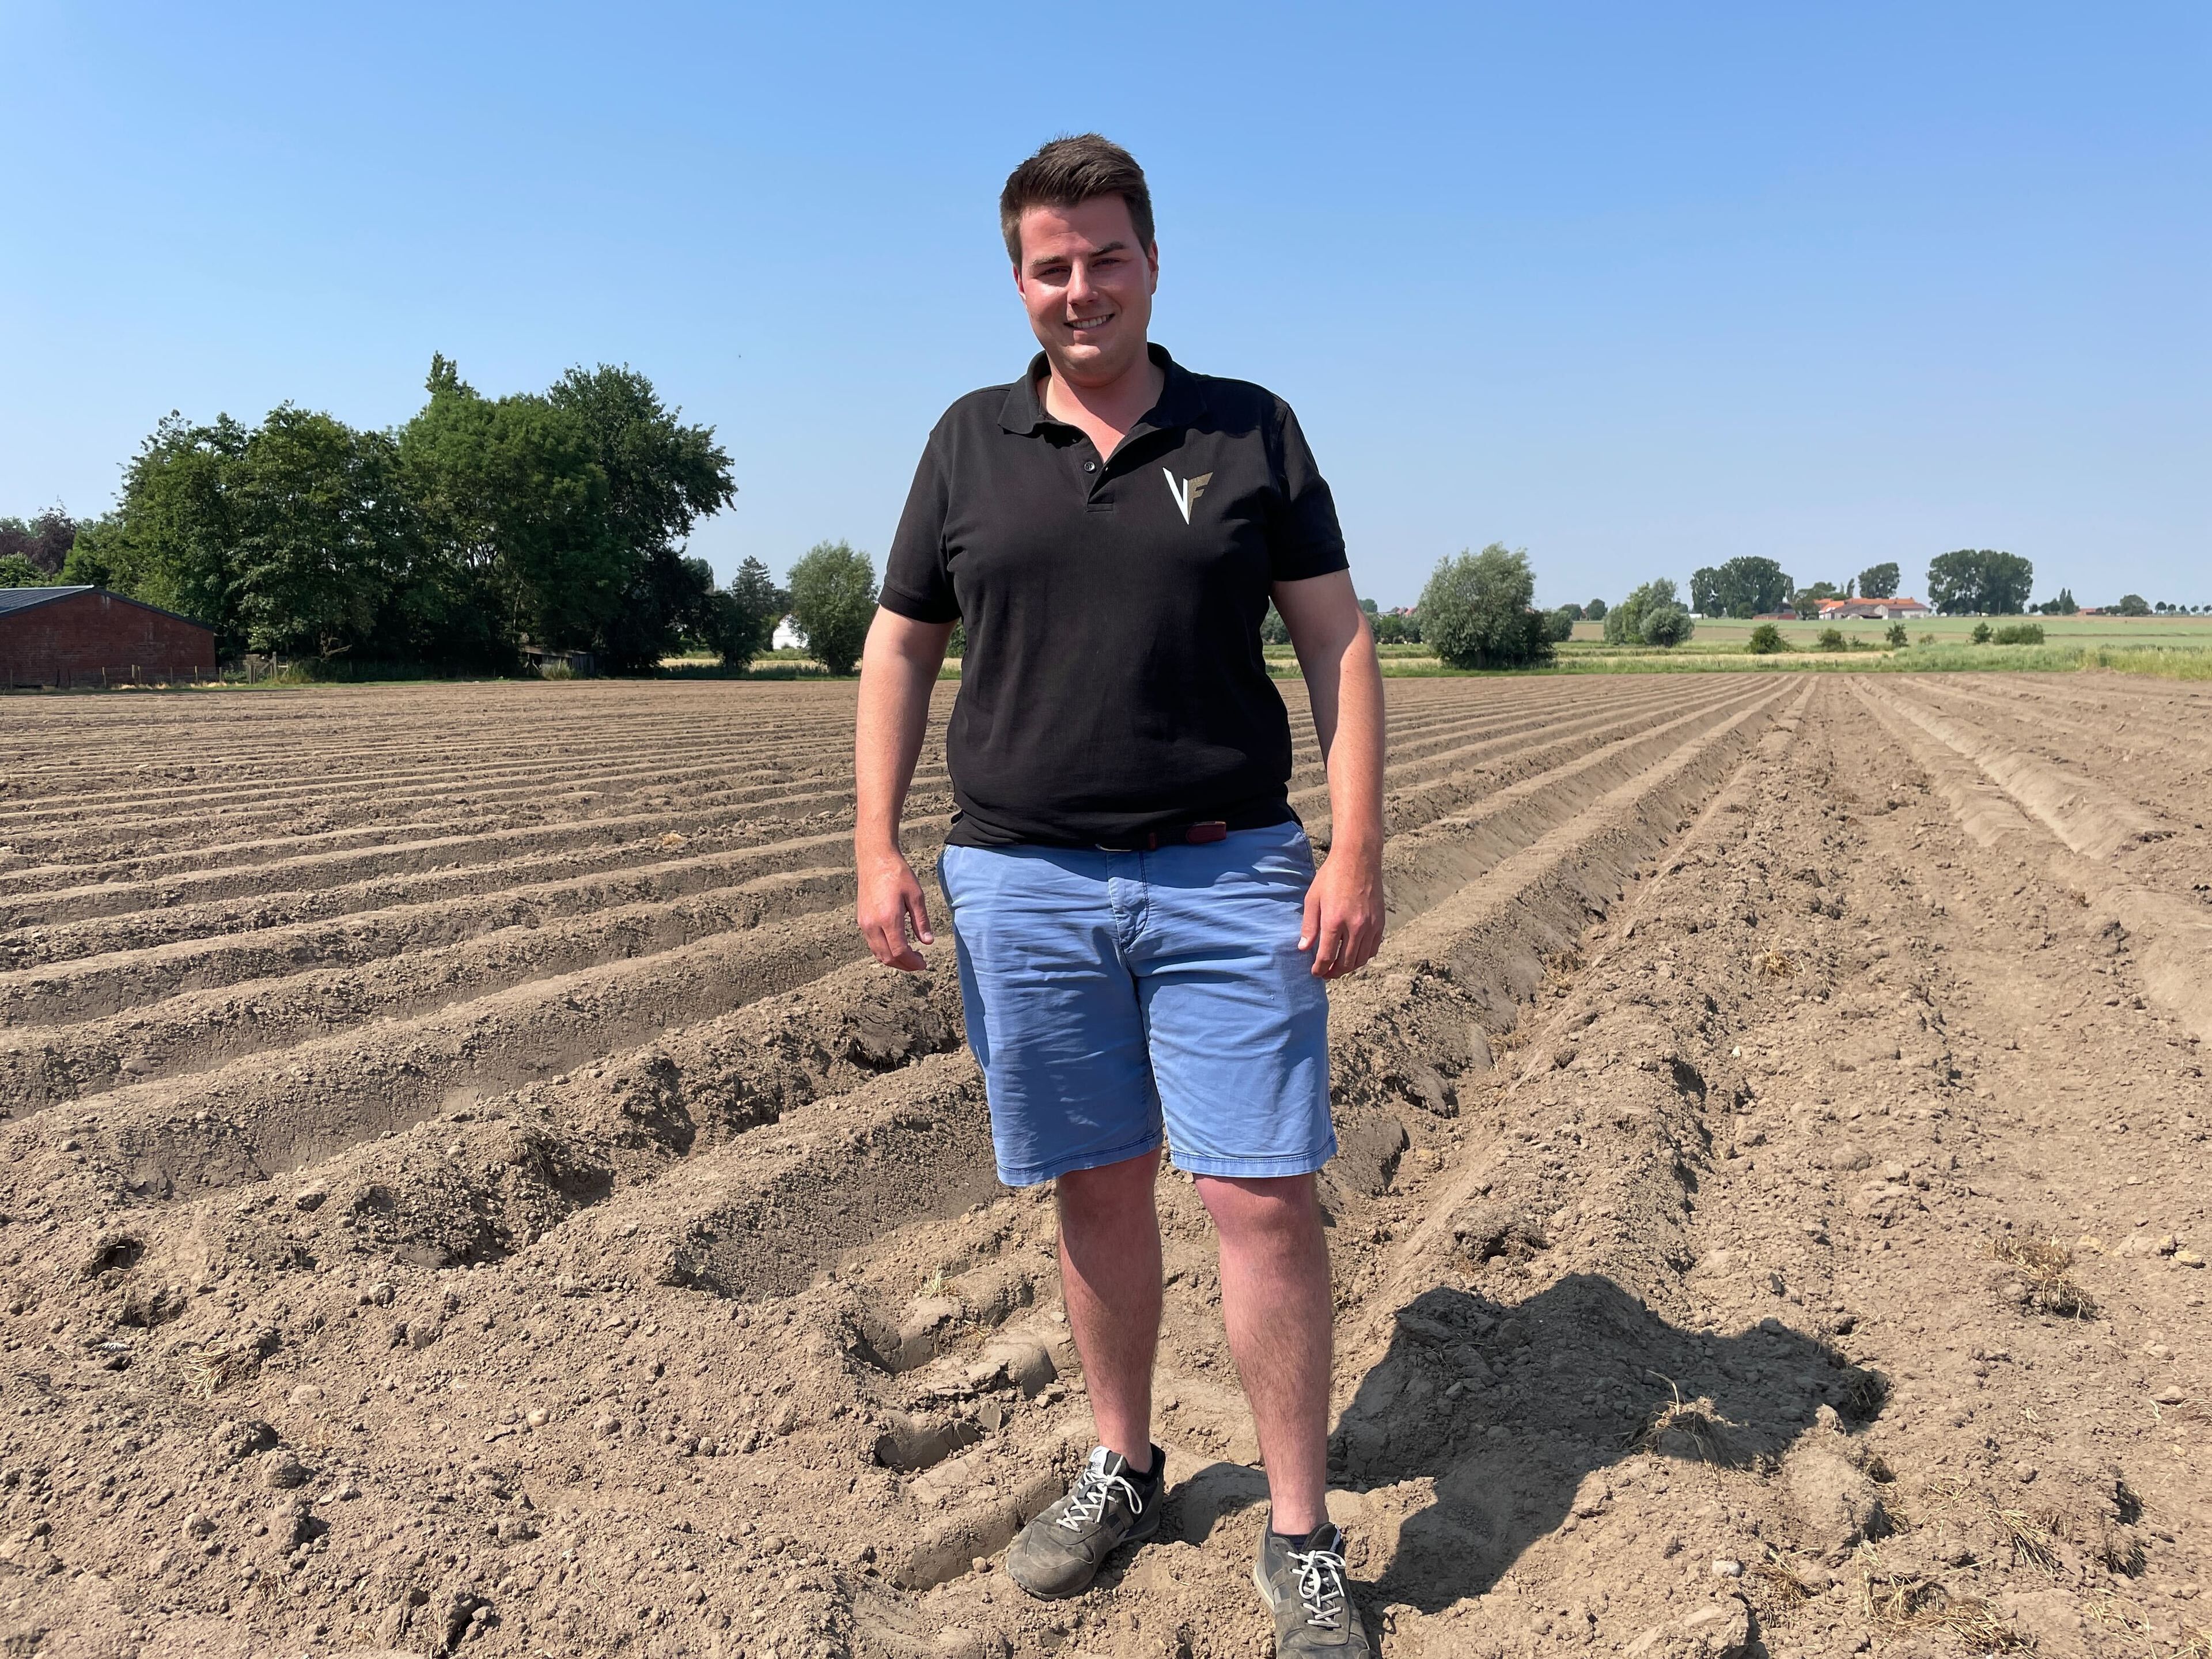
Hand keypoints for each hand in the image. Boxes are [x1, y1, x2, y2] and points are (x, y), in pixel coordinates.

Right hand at [857, 849, 933, 970]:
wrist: (875, 859)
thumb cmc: (898, 874)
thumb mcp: (916, 896)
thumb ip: (921, 921)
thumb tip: (928, 942)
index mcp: (888, 918)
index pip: (899, 950)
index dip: (912, 962)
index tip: (924, 963)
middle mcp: (873, 924)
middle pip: (887, 956)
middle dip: (904, 965)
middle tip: (919, 963)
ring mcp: (864, 923)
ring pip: (878, 953)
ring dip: (894, 960)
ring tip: (910, 957)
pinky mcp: (861, 920)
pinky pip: (872, 944)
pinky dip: (885, 951)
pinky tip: (897, 946)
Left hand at [1299, 844, 1383, 978]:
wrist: (1358, 859)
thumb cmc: (1331, 877)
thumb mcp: (1312, 899)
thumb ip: (1308, 926)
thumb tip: (1303, 948)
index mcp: (1334, 921)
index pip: (1326, 957)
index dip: (1319, 969)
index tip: (1315, 973)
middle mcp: (1354, 927)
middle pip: (1345, 963)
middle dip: (1333, 973)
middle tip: (1325, 973)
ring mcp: (1370, 926)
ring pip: (1360, 959)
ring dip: (1348, 968)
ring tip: (1338, 967)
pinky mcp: (1380, 923)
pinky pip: (1372, 949)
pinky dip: (1363, 957)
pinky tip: (1354, 955)